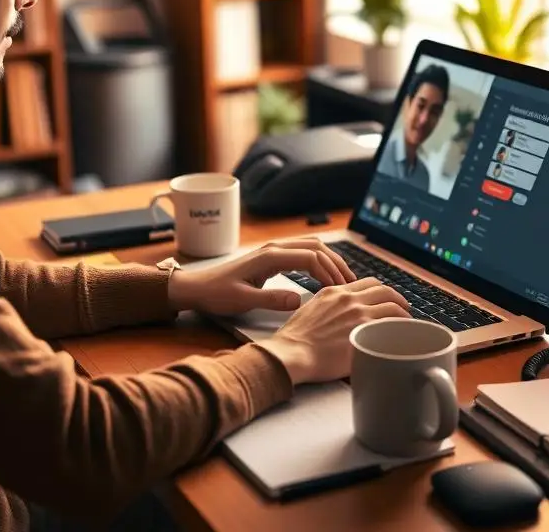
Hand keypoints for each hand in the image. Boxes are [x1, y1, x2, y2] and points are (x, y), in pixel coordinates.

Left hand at [166, 238, 357, 315]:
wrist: (196, 288)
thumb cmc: (217, 295)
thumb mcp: (243, 301)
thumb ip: (271, 300)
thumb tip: (300, 300)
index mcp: (270, 256)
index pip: (310, 257)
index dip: (329, 273)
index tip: (341, 290)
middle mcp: (274, 249)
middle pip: (316, 247)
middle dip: (336, 263)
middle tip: (352, 284)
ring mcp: (273, 251)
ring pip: (310, 247)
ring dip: (329, 260)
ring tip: (344, 280)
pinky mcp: (271, 258)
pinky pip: (302, 253)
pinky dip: (318, 261)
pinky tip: (324, 277)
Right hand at [256, 278, 410, 384]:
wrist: (292, 353)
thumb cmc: (295, 340)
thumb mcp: (311, 311)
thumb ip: (329, 308)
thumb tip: (339, 316)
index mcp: (335, 292)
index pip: (367, 283)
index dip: (380, 291)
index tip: (385, 300)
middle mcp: (349, 299)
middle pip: (384, 290)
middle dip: (397, 298)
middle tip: (402, 309)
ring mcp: (359, 314)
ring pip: (393, 305)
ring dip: (403, 313)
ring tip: (406, 322)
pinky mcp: (365, 331)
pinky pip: (393, 323)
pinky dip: (401, 326)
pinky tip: (403, 335)